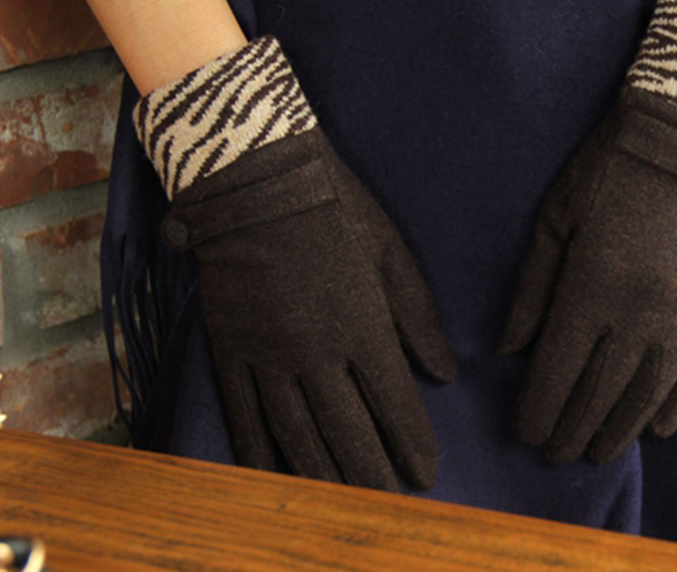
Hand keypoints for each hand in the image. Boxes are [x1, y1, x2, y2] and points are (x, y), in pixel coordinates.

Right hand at [138, 37, 456, 489]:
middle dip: (373, 473)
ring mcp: (268, 353)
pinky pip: (244, 413)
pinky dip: (259, 451)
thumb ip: (418, 319)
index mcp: (363, 326)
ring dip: (323, 473)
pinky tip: (273, 476)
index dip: (412, 445)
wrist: (254, 177)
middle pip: (348, 431)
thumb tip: (446, 375)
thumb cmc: (336, 207)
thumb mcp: (391, 254)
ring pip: (297, 433)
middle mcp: (316, 351)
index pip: (394, 404)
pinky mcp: (230, 348)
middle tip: (389, 500)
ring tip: (343, 499)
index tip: (426, 474)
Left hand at [499, 0, 676, 464]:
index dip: (539, 411)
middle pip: (598, 393)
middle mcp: (636, 314)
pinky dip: (672, 407)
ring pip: (645, 395)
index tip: (527, 435)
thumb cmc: (610, 171)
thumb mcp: (556, 219)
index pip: (557, 372)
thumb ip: (532, 290)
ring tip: (598, 453)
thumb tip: (508, 351)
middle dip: (572, 430)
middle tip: (555, 454)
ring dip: (618, 431)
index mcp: (590, 288)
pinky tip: (654, 429)